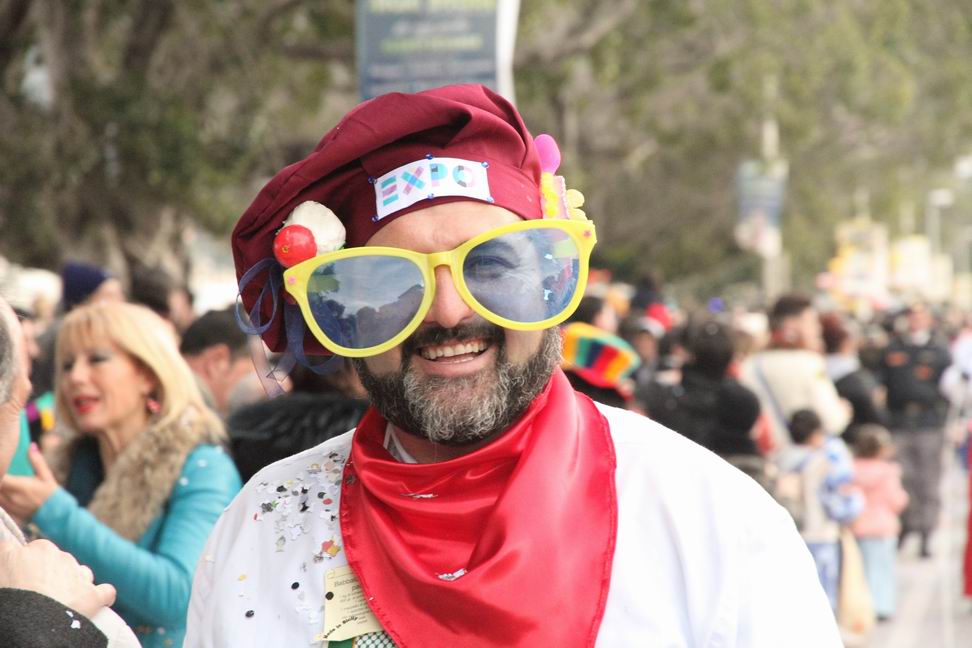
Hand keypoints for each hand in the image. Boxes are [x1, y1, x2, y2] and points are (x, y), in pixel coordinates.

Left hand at [0, 444, 58, 522]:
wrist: (55, 515)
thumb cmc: (51, 494)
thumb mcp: (46, 476)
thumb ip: (37, 461)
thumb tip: (32, 446)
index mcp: (20, 486)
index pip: (0, 476)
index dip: (0, 470)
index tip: (2, 465)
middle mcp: (11, 496)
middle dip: (0, 477)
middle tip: (3, 471)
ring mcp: (9, 505)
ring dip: (0, 488)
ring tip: (5, 481)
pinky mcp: (9, 512)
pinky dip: (0, 495)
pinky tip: (5, 491)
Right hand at [0, 539, 115, 616]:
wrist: (30, 622)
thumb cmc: (10, 595)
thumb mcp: (1, 567)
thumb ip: (6, 554)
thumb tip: (7, 548)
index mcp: (37, 548)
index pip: (31, 551)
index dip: (25, 566)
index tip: (21, 579)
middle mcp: (60, 557)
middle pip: (57, 562)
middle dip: (51, 575)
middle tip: (37, 594)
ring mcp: (79, 575)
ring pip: (80, 574)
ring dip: (75, 584)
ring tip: (60, 602)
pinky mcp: (94, 594)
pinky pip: (105, 593)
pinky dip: (101, 598)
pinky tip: (95, 605)